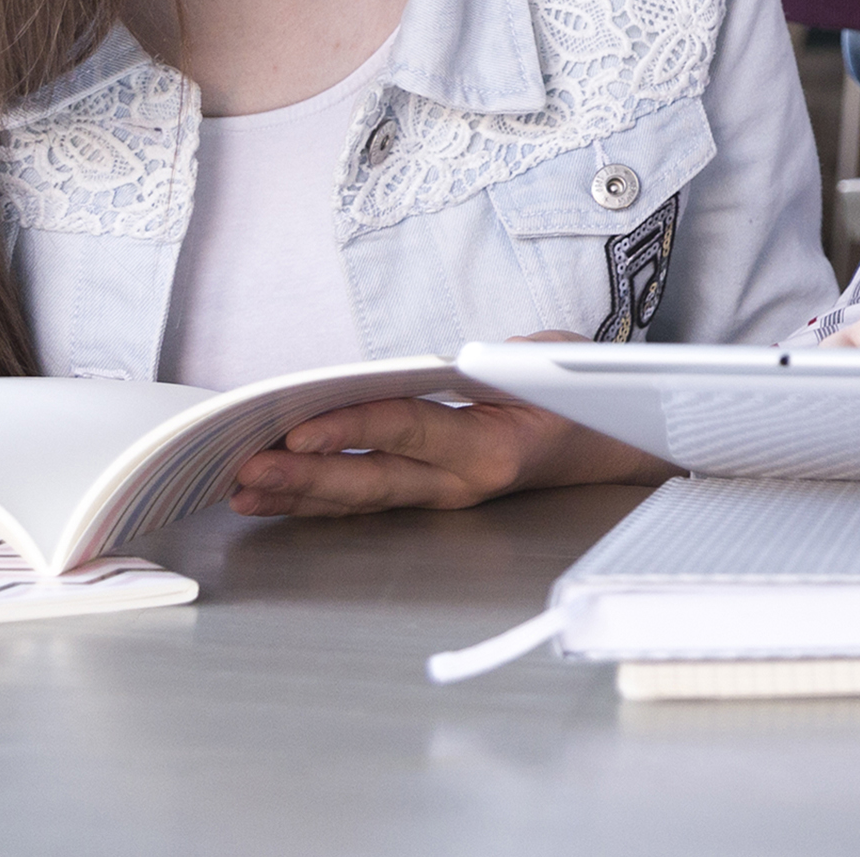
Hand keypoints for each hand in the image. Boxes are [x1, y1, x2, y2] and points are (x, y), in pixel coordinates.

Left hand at [231, 335, 667, 516]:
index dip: (350, 430)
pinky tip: (275, 496)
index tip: (295, 431)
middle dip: (302, 477)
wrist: (616, 445)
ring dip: (298, 494)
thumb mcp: (543, 360)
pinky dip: (318, 497)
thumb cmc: (583, 394)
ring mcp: (447, 494)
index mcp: (495, 446)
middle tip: (245, 470)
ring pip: (362, 497)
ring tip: (243, 489)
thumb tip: (428, 365)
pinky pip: (369, 498)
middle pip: (371, 480)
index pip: (409, 431)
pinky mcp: (433, 495)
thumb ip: (484, 365)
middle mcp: (465, 481)